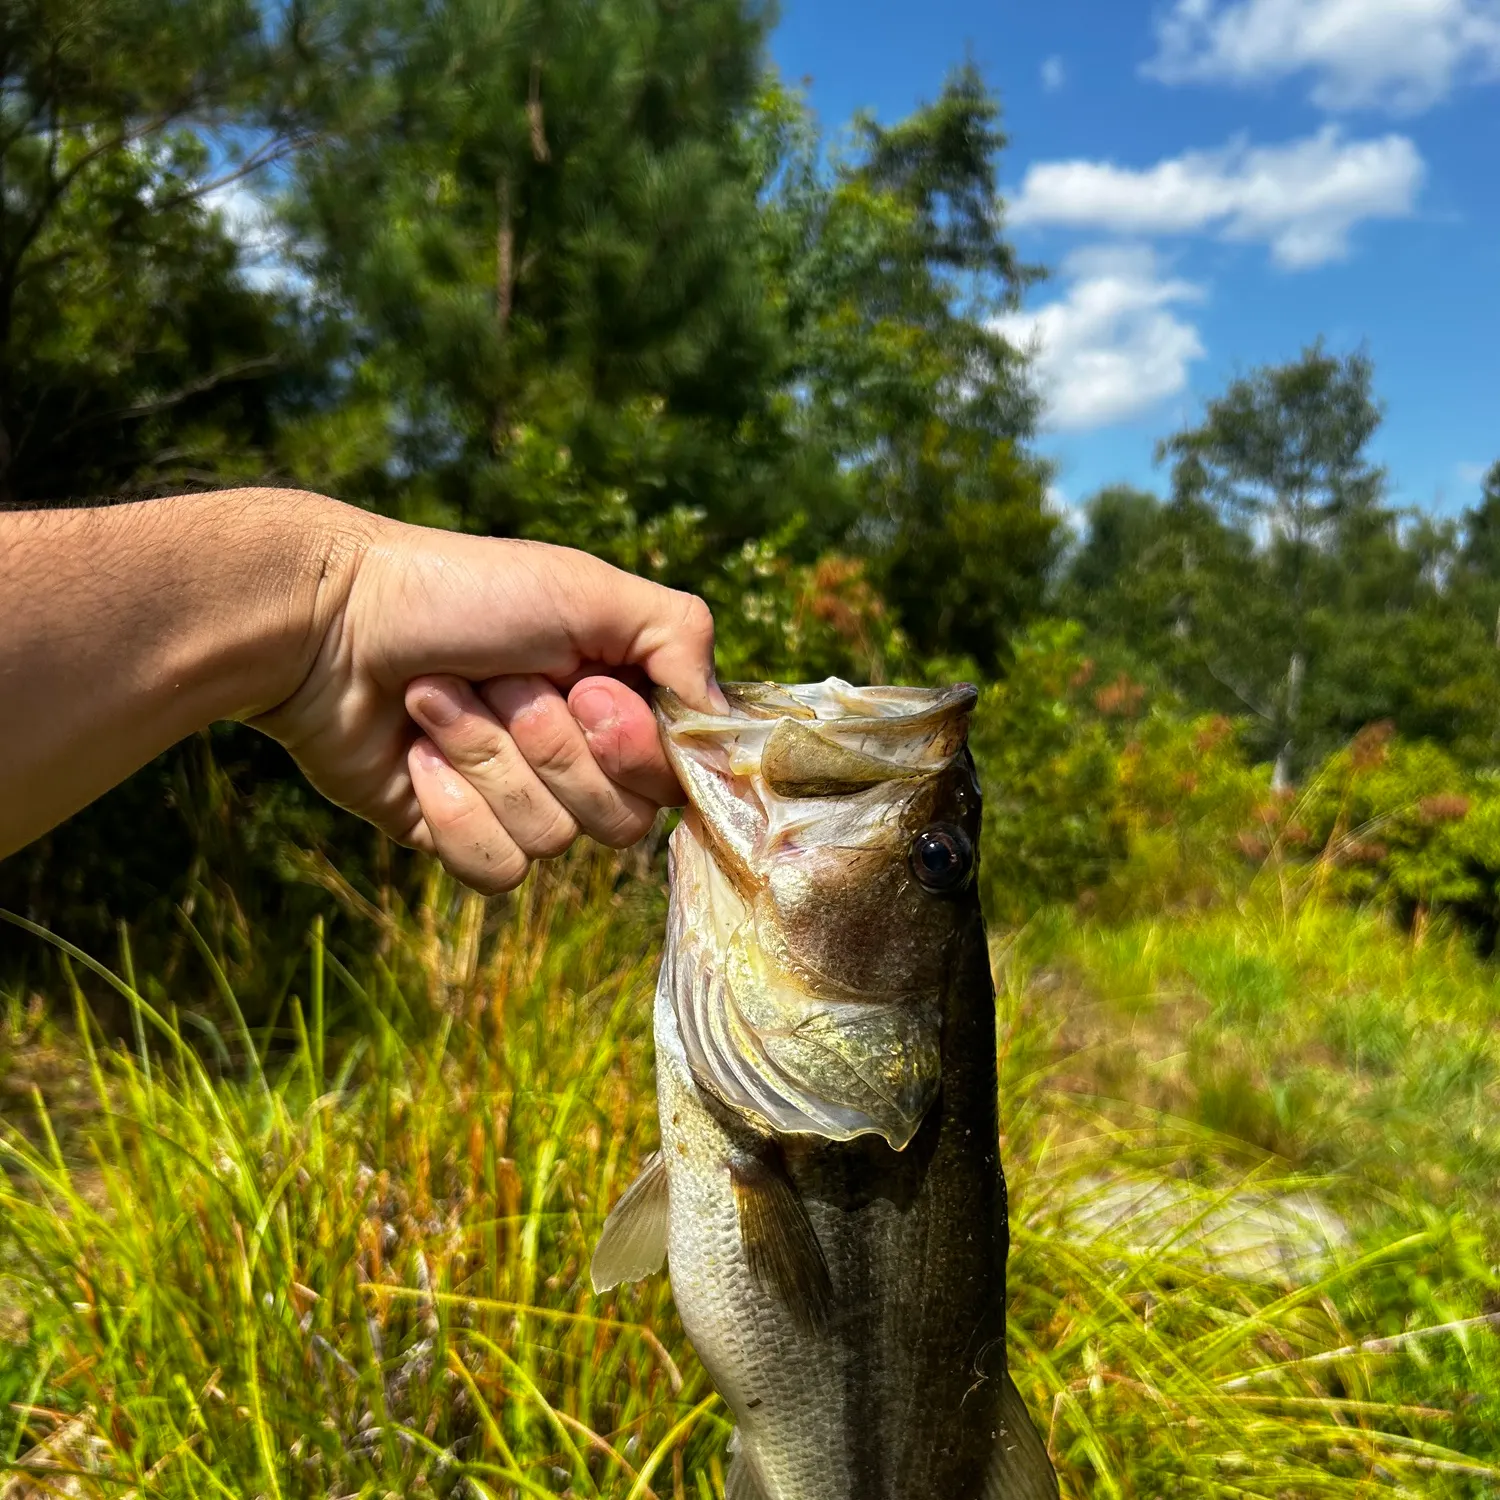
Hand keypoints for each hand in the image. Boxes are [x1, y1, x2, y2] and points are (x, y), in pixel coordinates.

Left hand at [254, 516, 721, 892]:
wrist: (329, 623)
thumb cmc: (463, 593)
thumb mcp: (589, 590)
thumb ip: (681, 640)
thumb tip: (727, 726)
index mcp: (621, 702)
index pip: (675, 776)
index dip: (630, 745)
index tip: (583, 688)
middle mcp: (581, 759)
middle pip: (618, 821)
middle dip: (548, 745)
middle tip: (501, 681)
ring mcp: (519, 803)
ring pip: (550, 840)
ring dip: (486, 759)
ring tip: (438, 700)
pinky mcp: (459, 838)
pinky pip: (495, 870)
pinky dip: (452, 808)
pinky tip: (416, 756)